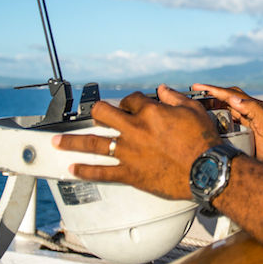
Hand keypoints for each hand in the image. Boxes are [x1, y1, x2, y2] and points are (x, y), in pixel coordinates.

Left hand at [51, 84, 221, 199]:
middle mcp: (134, 129)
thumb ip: (173, 98)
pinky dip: (85, 172)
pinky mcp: (130, 173)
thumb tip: (162, 90)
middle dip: (97, 112)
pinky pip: (102, 173)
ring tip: (56, 142)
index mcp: (149, 112)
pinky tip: (73, 170)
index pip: (131, 99)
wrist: (206, 170)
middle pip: (103, 114)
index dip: (131, 100)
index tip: (132, 104)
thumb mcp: (192, 110)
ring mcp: (129, 152)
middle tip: (93, 115)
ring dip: (72, 141)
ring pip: (94, 143)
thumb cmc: (202, 141)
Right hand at [191, 83, 262, 169]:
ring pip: (223, 109)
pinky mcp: (240, 132)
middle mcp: (247, 112)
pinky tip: (203, 123)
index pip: (230, 94)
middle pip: (224, 98)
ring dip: (208, 106)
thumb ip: (254, 110)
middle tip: (190, 94)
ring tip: (193, 106)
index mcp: (253, 107)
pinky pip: (224, 122)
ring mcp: (243, 122)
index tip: (197, 86)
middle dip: (208, 95)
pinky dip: (213, 119)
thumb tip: (234, 98)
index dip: (213, 90)